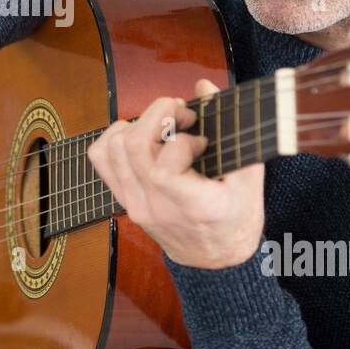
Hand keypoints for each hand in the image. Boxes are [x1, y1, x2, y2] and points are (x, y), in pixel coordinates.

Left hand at [85, 78, 264, 268]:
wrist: (214, 262)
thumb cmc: (235, 219)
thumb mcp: (249, 179)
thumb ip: (232, 131)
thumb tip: (204, 86)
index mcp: (192, 206)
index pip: (166, 164)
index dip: (184, 139)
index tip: (202, 141)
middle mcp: (155, 206)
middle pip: (133, 146)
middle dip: (156, 114)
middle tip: (180, 114)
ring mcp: (135, 205)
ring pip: (112, 149)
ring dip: (136, 124)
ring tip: (161, 124)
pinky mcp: (124, 200)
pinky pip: (101, 161)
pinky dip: (113, 139)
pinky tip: (139, 135)